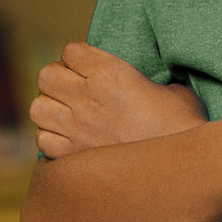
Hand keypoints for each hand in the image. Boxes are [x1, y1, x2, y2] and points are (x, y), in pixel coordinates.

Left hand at [32, 45, 204, 157]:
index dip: (78, 58)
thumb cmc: (183, 128)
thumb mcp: (176, 93)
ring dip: (50, 109)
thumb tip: (152, 91)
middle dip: (58, 80)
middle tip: (75, 91)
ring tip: (69, 116)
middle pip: (46, 75)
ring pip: (37, 107)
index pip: (70, 51)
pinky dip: (51, 139)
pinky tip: (70, 141)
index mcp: (111, 73)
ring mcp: (75, 129)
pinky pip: (42, 140)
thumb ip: (152, 86)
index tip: (89, 68)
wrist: (179, 171)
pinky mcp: (71, 157)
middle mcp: (86, 97)